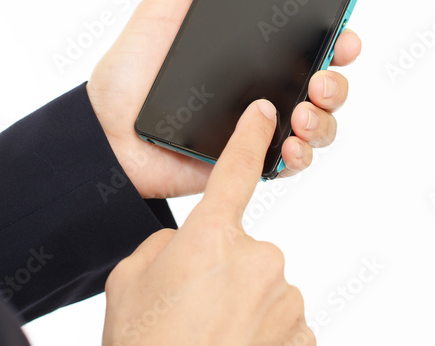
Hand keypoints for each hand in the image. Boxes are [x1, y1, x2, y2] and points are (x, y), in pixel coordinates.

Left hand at [87, 0, 361, 198]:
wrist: (102, 135)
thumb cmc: (127, 75)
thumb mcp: (160, 14)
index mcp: (250, 51)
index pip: (308, 41)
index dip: (336, 36)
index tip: (344, 32)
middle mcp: (263, 87)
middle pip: (325, 82)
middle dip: (338, 80)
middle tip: (324, 76)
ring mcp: (258, 126)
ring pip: (318, 123)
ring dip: (325, 118)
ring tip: (304, 112)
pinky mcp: (248, 161)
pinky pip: (291, 162)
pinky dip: (302, 155)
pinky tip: (291, 144)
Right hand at [102, 100, 314, 345]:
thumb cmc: (144, 343)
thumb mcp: (130, 282)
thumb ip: (165, 247)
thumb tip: (189, 246)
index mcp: (212, 238)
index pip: (235, 172)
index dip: (249, 138)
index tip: (264, 112)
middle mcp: (259, 259)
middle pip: (243, 252)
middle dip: (222, 275)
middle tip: (191, 312)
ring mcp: (286, 299)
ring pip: (264, 292)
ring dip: (241, 311)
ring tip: (206, 337)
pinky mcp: (304, 336)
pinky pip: (281, 325)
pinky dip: (259, 338)